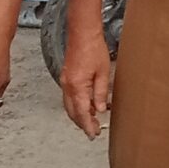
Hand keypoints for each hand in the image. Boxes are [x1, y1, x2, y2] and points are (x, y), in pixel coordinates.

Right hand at [60, 20, 112, 139]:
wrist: (82, 33)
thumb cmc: (94, 49)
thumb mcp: (103, 73)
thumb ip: (100, 93)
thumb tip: (99, 110)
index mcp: (77, 87)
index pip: (82, 113)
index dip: (87, 126)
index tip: (93, 134)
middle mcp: (68, 86)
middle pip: (73, 112)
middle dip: (82, 123)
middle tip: (93, 131)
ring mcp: (65, 82)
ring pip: (70, 106)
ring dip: (79, 115)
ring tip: (92, 121)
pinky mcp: (66, 77)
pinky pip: (70, 97)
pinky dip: (77, 105)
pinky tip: (87, 106)